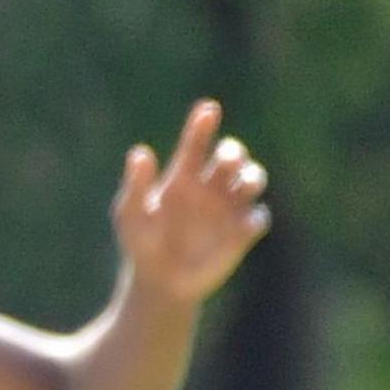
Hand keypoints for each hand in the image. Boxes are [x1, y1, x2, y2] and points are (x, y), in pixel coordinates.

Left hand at [113, 99, 272, 304]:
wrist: (159, 281)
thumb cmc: (140, 244)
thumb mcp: (131, 214)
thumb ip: (136, 184)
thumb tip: (139, 152)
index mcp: (181, 178)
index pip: (195, 144)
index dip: (202, 125)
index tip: (208, 108)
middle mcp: (209, 187)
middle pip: (231, 157)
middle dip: (233, 153)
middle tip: (225, 159)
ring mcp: (228, 208)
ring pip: (253, 179)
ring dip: (253, 176)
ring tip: (245, 181)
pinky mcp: (241, 233)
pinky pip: (258, 217)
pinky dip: (255, 217)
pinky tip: (246, 223)